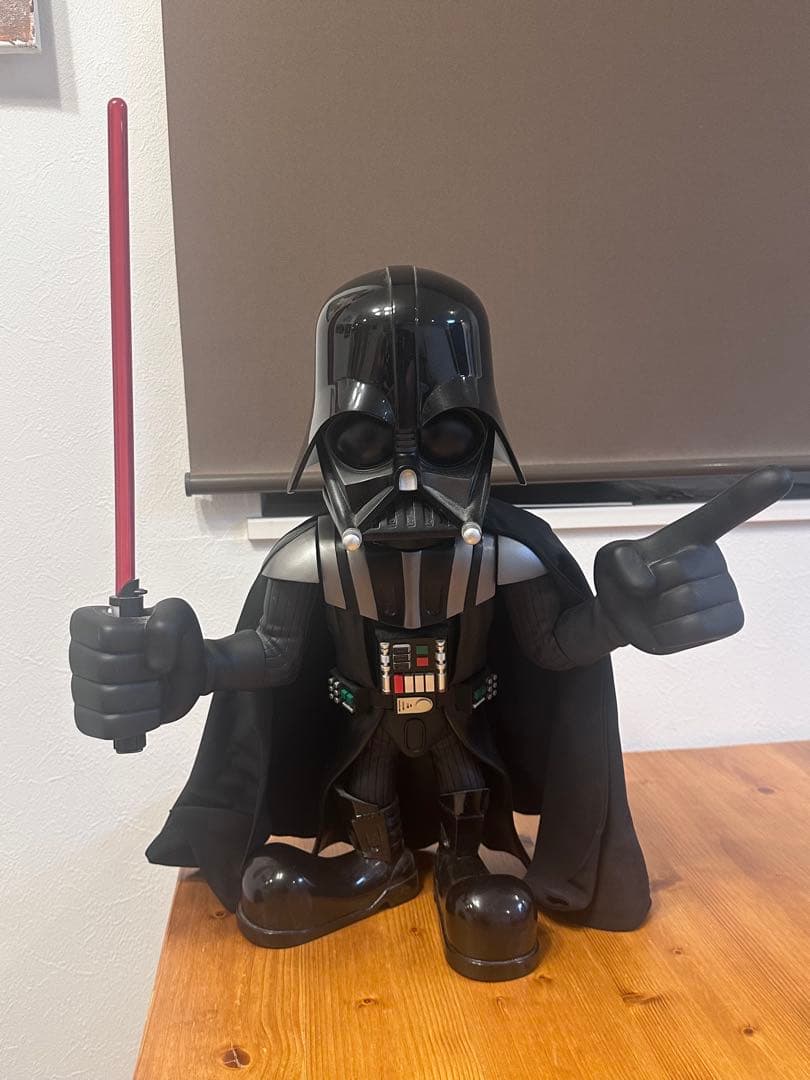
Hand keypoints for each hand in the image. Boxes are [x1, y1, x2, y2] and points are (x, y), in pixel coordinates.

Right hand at [70, 598, 205, 741]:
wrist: (184, 676)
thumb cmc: (173, 643)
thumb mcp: (179, 617)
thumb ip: (167, 625)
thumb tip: (154, 661)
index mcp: (91, 623)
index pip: (104, 633)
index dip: (133, 639)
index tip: (147, 640)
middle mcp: (79, 654)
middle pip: (103, 667)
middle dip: (142, 670)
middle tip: (156, 667)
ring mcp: (81, 689)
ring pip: (105, 698)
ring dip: (144, 696)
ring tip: (155, 688)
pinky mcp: (90, 718)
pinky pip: (106, 726)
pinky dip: (136, 721)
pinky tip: (148, 710)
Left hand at [594, 466, 791, 654]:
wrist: (624, 616)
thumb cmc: (624, 579)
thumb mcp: (610, 561)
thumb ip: (621, 563)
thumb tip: (648, 584)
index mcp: (693, 534)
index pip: (726, 511)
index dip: (753, 493)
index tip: (780, 474)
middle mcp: (717, 559)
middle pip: (684, 571)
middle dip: (654, 586)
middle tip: (650, 590)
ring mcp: (728, 590)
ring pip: (688, 601)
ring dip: (658, 611)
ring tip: (658, 608)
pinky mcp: (732, 620)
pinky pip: (696, 627)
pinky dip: (668, 632)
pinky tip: (667, 627)